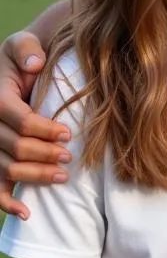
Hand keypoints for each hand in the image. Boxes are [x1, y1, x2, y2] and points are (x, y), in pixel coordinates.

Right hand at [0, 32, 70, 218]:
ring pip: (5, 168)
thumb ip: (27, 49)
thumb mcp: (22, 44)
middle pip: (13, 146)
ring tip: (61, 177)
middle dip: (43, 154)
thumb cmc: (23, 57)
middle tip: (69, 156)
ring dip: (33, 176)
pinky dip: (6, 201)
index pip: (17, 117)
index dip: (42, 128)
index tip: (67, 134)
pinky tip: (26, 213)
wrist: (15, 70)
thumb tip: (36, 63)